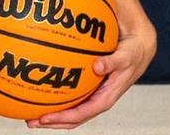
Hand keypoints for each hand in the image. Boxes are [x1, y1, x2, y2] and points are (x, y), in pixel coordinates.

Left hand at [25, 23, 156, 128]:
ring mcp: (93, 93)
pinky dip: (57, 96)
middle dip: (52, 122)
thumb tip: (97, 66)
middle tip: (31, 121)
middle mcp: (98, 98)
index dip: (65, 118)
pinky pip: (72, 95)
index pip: (83, 113)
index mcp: (106, 97)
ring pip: (71, 109)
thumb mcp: (126, 57)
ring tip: (30, 113)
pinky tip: (42, 89)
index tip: (46, 118)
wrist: (139, 48)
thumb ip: (113, 61)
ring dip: (52, 113)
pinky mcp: (90, 86)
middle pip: (73, 117)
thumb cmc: (132, 53)